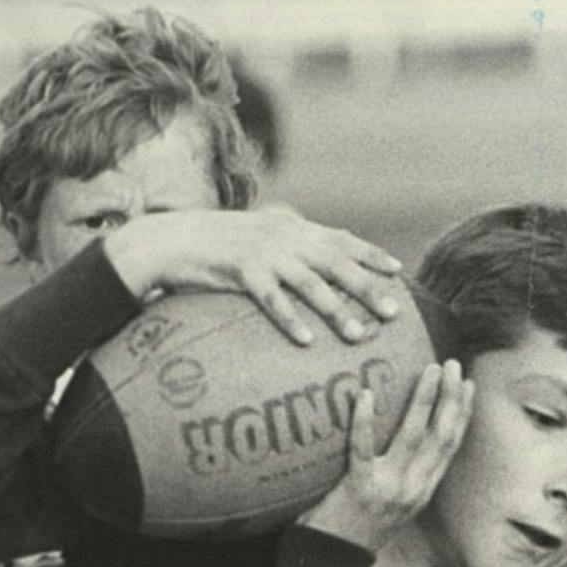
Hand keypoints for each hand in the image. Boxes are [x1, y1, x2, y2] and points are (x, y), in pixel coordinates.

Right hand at [102, 208, 403, 344]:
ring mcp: (263, 253)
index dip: (370, 254)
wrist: (169, 239)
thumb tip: (307, 265)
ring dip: (338, 310)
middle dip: (368, 287)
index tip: (397, 271)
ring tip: (360, 335)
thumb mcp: (253, 236)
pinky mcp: (240, 271)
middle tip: (393, 312)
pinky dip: (291, 320)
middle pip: (336, 262)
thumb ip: (282, 246)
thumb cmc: (210, 244)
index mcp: (290, 226)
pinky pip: (271, 300)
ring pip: (310, 284)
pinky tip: (307, 340)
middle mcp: (283, 236)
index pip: (341, 238)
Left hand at [302, 360, 473, 550]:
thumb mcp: (390, 504)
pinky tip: (367, 395)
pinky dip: (365, 421)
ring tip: (427, 370)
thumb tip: (395, 439)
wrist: (332, 563)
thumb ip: (399, 475)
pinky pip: (363, 449)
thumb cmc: (353, 527)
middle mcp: (413, 489)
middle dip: (450, 397)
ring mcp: (389, 489)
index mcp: (423, 490)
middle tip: (450, 364)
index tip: (467, 383)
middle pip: (441, 435)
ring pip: (413, 437)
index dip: (462, 413)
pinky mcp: (360, 489)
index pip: (450, 445)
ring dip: (423, 400)